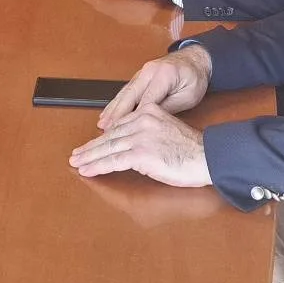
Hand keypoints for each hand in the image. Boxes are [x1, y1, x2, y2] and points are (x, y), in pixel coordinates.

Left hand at [69, 103, 210, 186]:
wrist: (206, 157)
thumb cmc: (191, 150)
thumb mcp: (168, 131)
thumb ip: (149, 133)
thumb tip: (131, 148)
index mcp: (149, 112)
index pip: (120, 125)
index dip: (104, 137)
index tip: (92, 143)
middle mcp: (143, 120)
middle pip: (111, 136)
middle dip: (91, 147)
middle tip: (76, 154)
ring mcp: (141, 136)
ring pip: (108, 148)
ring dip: (89, 157)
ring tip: (77, 162)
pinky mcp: (141, 153)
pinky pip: (113, 161)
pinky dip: (97, 166)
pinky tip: (87, 170)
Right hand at [99, 46, 212, 127]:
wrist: (197, 59)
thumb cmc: (195, 77)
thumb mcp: (188, 96)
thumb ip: (169, 107)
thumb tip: (151, 122)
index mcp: (163, 75)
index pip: (145, 100)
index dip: (133, 117)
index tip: (124, 131)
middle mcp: (149, 71)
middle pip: (129, 95)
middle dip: (116, 114)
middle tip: (105, 129)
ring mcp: (143, 72)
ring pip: (124, 93)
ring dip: (113, 109)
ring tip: (102, 123)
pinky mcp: (140, 76)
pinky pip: (126, 90)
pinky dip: (117, 102)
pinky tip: (109, 112)